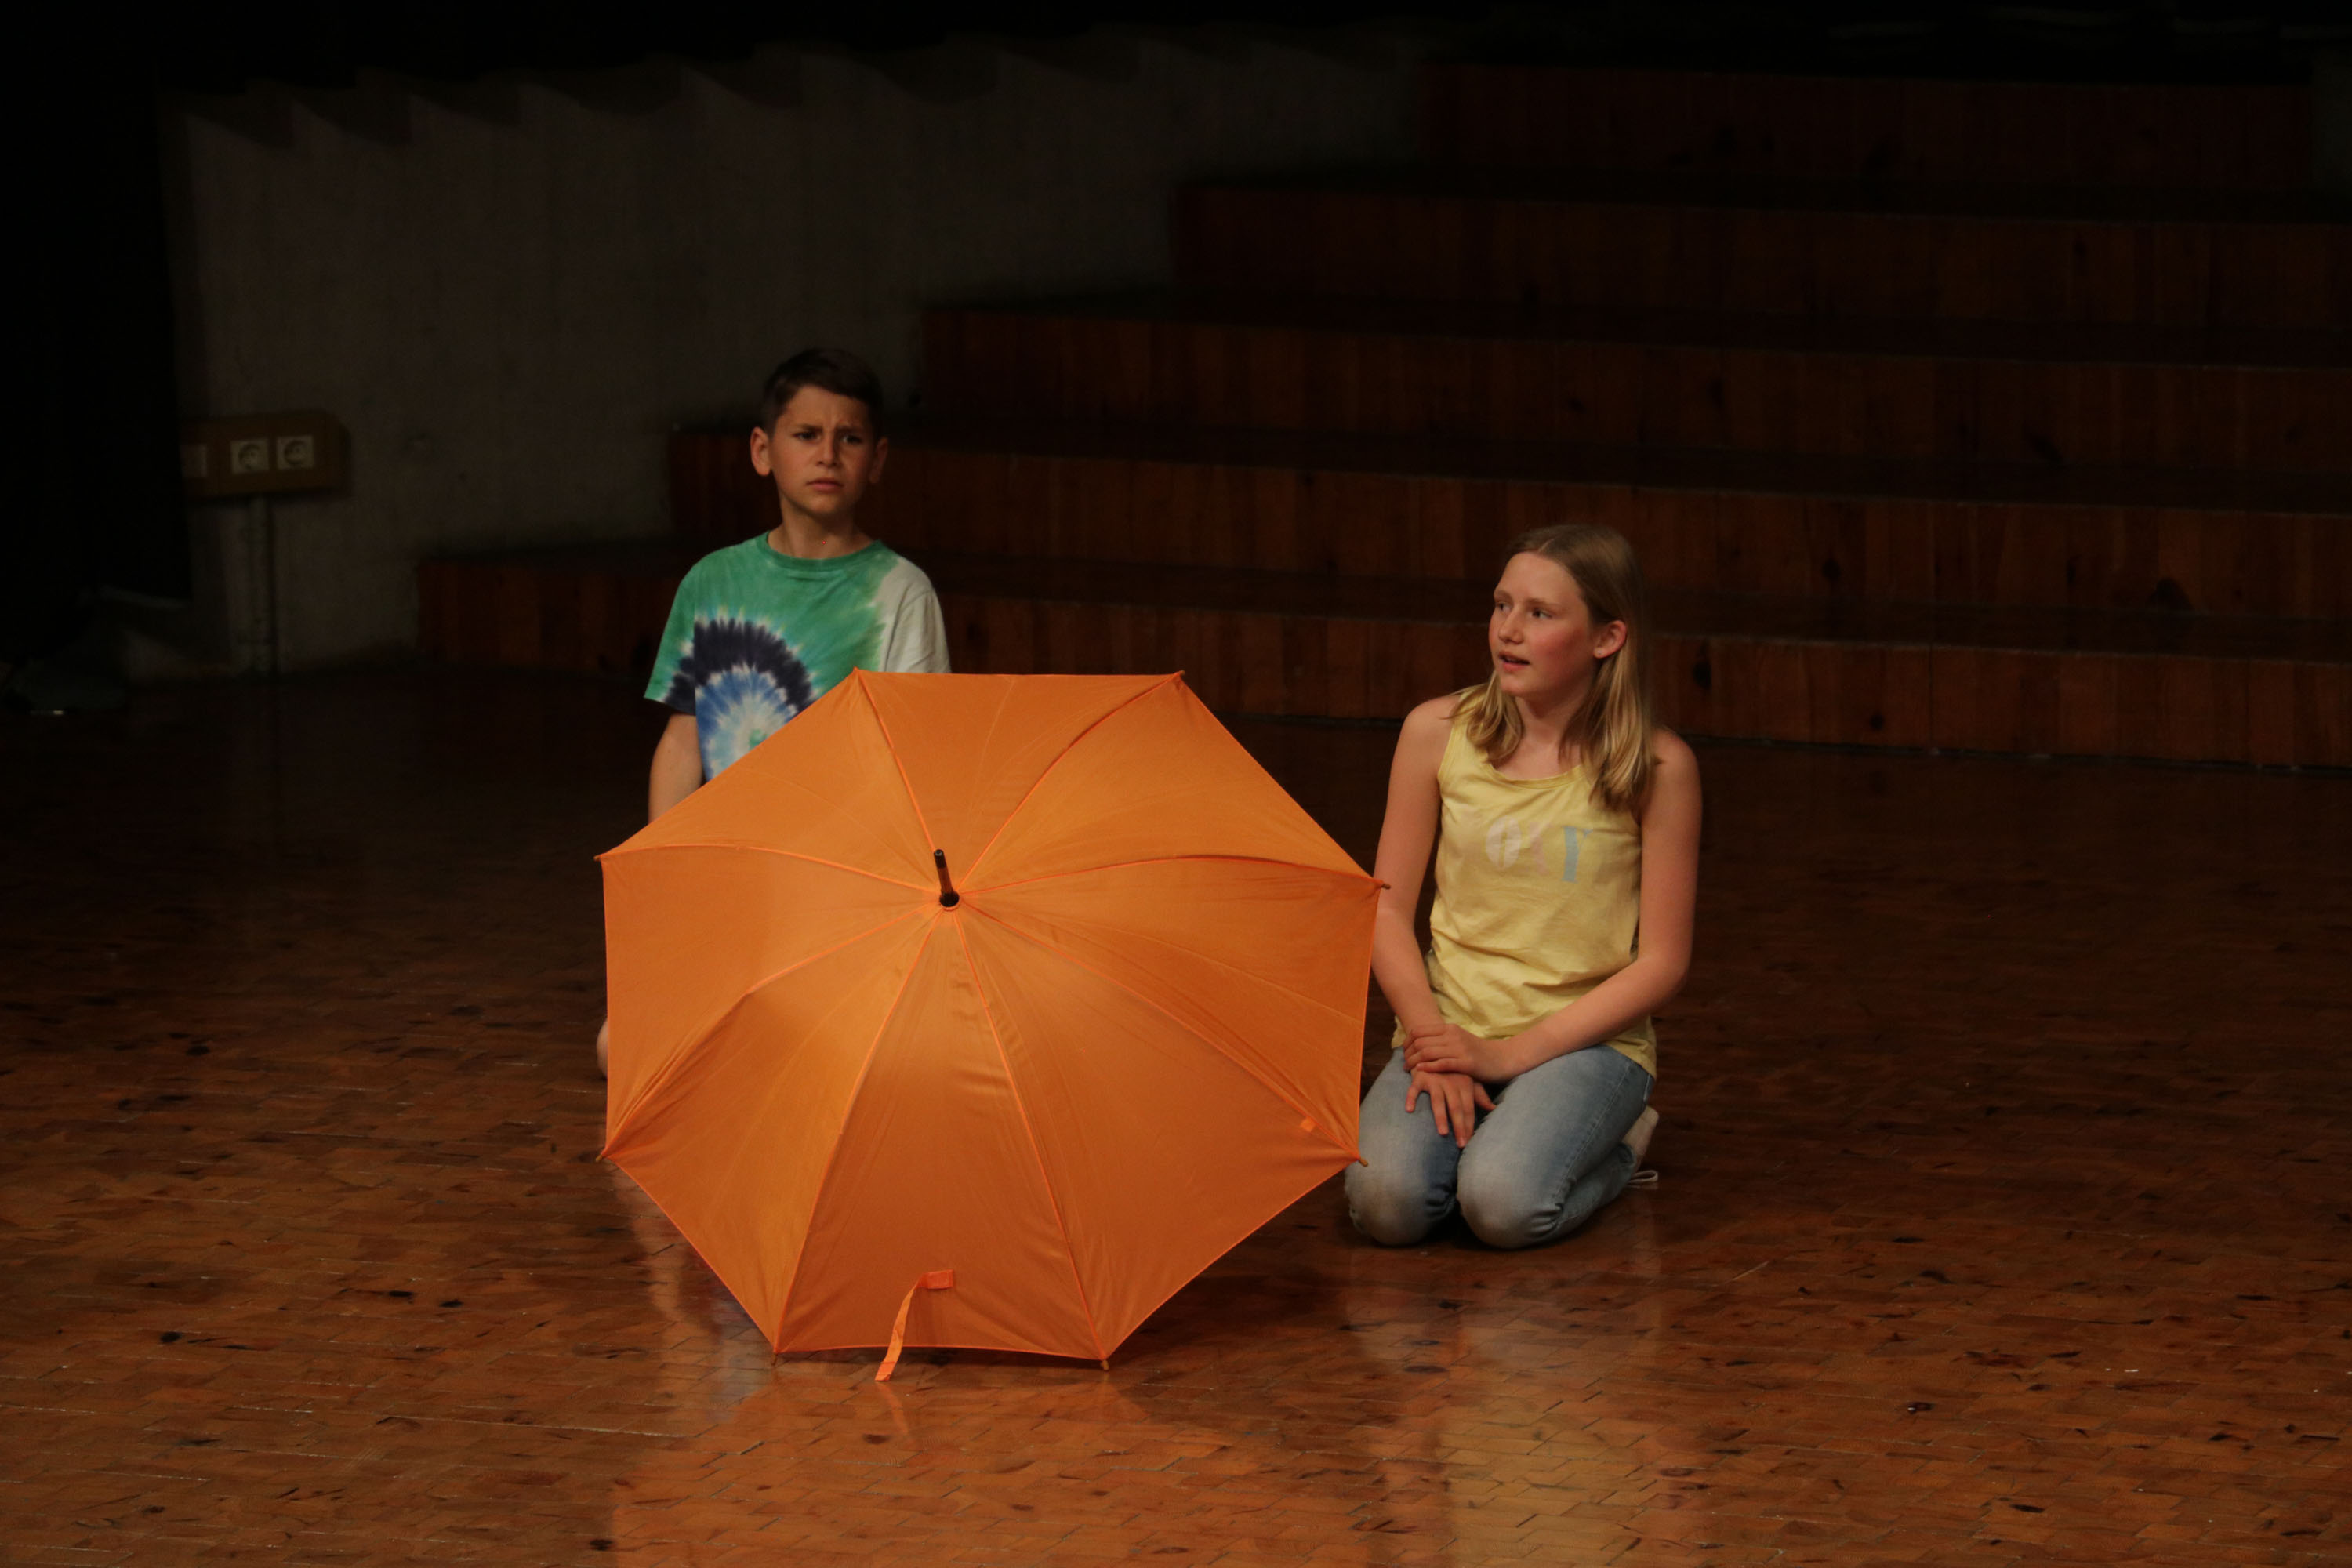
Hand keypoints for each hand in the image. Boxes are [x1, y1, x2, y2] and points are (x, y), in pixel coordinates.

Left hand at [1402, 1020, 1518, 1083]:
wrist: (1502, 1058)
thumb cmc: (1477, 1051)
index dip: (1407, 1042)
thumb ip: (1442, 1039)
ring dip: (1414, 1062)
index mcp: (1449, 1028)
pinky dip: (1429, 1067)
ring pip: (1428, 1052)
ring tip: (1408, 1070)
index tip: (1404, 1052)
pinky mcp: (1467, 1063)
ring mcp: (1460, 1049)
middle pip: (1421, 1042)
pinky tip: (1421, 1071)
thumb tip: (1420, 1042)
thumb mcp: (1459, 1039)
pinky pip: (1442, 1063)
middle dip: (1408, 1054)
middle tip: (1404, 1064)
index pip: (1419, 1031)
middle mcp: (1453, 1036)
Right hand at [1406, 1068, 1494, 1148]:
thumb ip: (1479, 1094)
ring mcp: (1435, 1079)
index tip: (1469, 1141)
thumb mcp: (1467, 1079)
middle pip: (1456, 1107)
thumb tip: (1493, 1109)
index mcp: (1464, 1084)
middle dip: (1459, 1126)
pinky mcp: (1420, 1076)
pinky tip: (1409, 1110)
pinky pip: (1414, 1089)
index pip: (1468, 1108)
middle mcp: (1451, 1082)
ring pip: (1438, 1100)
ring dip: (1440, 1117)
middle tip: (1461, 1144)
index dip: (1469, 1125)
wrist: (1434, 1047)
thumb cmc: (1452, 1069)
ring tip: (1443, 1133)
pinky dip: (1411, 1098)